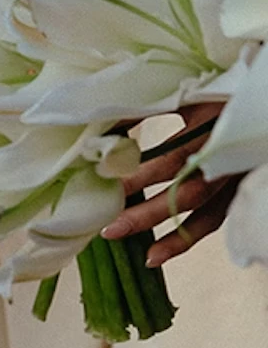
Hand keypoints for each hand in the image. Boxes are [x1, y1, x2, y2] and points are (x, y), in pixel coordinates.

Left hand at [102, 104, 236, 266]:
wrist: (260, 97)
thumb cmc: (218, 91)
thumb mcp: (186, 95)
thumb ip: (142, 110)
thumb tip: (96, 134)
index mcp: (213, 130)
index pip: (174, 159)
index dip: (139, 177)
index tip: (104, 187)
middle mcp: (230, 158)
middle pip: (189, 193)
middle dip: (148, 214)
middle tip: (110, 229)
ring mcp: (240, 176)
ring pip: (209, 214)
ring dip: (175, 237)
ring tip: (145, 256)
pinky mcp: (243, 189)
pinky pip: (218, 219)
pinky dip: (190, 238)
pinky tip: (160, 255)